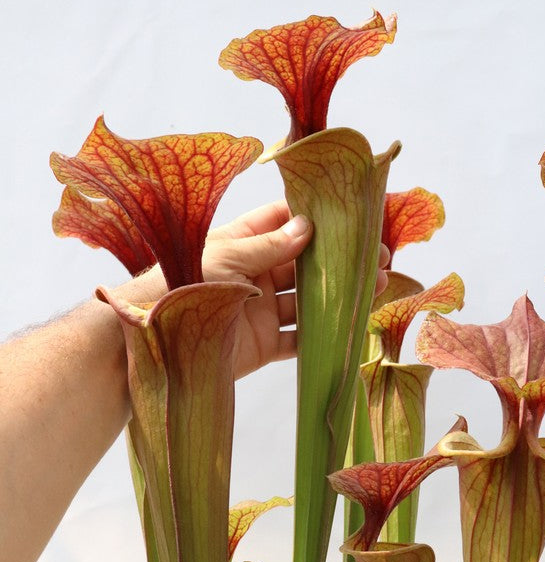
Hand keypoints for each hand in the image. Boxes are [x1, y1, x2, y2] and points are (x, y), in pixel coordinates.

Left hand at [124, 200, 388, 377]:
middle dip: (338, 260)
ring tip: (377, 286)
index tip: (351, 215)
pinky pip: (300, 340)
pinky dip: (324, 336)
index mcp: (240, 244)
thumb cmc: (178, 285)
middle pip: (304, 264)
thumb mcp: (225, 256)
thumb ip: (269, 246)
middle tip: (378, 255)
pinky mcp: (262, 345)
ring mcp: (260, 311)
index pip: (284, 223)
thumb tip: (308, 227)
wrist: (150, 342)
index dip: (316, 218)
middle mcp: (253, 275)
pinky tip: (353, 326)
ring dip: (340, 295)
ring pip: (308, 301)